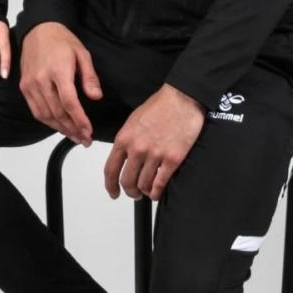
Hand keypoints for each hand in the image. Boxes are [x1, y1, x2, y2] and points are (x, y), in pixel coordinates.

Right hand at [19, 22, 102, 143]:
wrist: (38, 30)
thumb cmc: (62, 41)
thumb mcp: (82, 54)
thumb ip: (89, 77)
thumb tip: (96, 97)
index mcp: (58, 70)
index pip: (69, 102)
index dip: (79, 120)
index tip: (88, 131)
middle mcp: (41, 79)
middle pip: (57, 112)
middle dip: (72, 129)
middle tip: (84, 139)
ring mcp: (30, 84)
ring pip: (45, 115)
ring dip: (60, 129)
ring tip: (74, 136)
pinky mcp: (24, 87)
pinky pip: (35, 110)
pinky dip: (47, 121)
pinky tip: (59, 126)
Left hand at [104, 84, 204, 200]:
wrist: (182, 98)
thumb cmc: (161, 106)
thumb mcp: (134, 121)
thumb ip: (127, 141)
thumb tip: (124, 157)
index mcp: (124, 139)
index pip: (110, 169)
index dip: (110, 185)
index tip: (113, 192)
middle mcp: (137, 149)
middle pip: (127, 181)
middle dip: (130, 191)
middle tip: (134, 194)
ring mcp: (155, 155)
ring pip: (144, 185)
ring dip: (145, 191)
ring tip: (148, 191)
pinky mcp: (172, 159)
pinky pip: (160, 183)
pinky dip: (157, 192)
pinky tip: (157, 192)